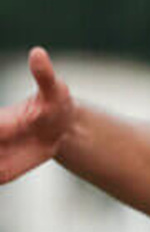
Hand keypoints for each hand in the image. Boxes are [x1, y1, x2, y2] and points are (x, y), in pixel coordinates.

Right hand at [0, 48, 74, 182]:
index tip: (4, 129)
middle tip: (10, 141)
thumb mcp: (54, 90)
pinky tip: (7, 175)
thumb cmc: (55, 104)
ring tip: (7, 170)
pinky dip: (1, 177)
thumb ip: (44, 75)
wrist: (61, 130)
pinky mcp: (4, 172)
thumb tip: (38, 53)